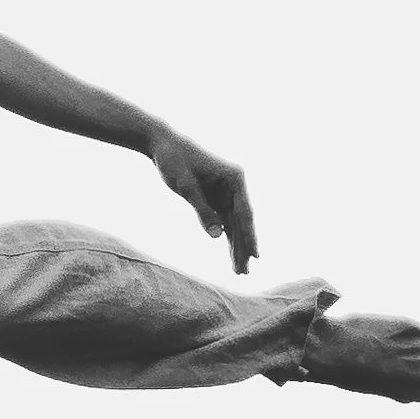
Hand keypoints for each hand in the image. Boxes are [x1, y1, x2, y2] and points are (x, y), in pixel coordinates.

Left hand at [148, 125, 257, 275]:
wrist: (163, 145)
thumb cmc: (174, 161)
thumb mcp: (186, 186)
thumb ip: (202, 211)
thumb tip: (218, 236)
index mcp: (234, 179)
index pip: (244, 214)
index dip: (249, 237)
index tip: (255, 256)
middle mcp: (235, 186)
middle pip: (242, 222)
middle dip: (243, 247)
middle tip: (244, 273)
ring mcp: (227, 193)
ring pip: (234, 225)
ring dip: (236, 246)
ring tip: (239, 270)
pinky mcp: (216, 198)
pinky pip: (225, 221)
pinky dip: (227, 237)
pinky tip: (231, 254)